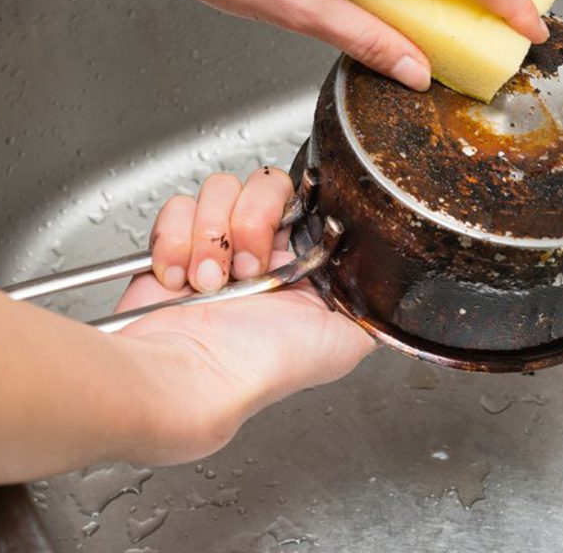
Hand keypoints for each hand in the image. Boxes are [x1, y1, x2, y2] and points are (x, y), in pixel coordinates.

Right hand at [115, 169, 374, 462]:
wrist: (195, 378)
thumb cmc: (262, 367)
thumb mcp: (345, 341)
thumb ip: (371, 303)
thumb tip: (388, 285)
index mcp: (300, 265)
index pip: (307, 201)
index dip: (294, 207)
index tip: (285, 231)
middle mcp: (260, 251)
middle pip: (264, 184)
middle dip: (252, 220)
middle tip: (246, 268)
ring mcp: (215, 245)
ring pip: (219, 189)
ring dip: (211, 235)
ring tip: (208, 281)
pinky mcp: (173, 246)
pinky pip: (177, 208)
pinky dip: (175, 240)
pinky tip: (179, 280)